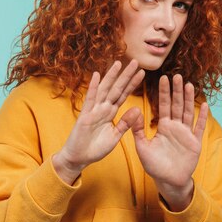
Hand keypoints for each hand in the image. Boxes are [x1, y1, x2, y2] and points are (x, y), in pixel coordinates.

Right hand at [53, 60, 144, 183]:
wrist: (79, 158)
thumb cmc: (95, 148)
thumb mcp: (115, 136)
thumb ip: (125, 123)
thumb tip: (138, 110)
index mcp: (110, 112)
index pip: (123, 95)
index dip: (132, 84)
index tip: (142, 73)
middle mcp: (102, 108)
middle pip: (116, 89)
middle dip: (126, 76)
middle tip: (136, 62)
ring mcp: (93, 110)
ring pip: (104, 90)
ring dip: (111, 77)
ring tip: (119, 63)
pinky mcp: (85, 116)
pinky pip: (90, 100)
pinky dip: (93, 87)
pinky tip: (96, 75)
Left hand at [131, 74, 208, 210]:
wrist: (168, 181)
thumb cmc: (154, 165)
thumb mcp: (142, 146)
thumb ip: (137, 130)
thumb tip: (132, 111)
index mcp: (163, 127)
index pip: (163, 105)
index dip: (164, 92)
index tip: (163, 78)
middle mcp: (175, 127)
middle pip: (177, 105)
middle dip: (177, 91)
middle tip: (177, 76)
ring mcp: (186, 134)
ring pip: (188, 112)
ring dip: (189, 99)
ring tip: (189, 85)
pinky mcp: (195, 143)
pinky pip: (199, 128)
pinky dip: (202, 117)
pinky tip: (205, 105)